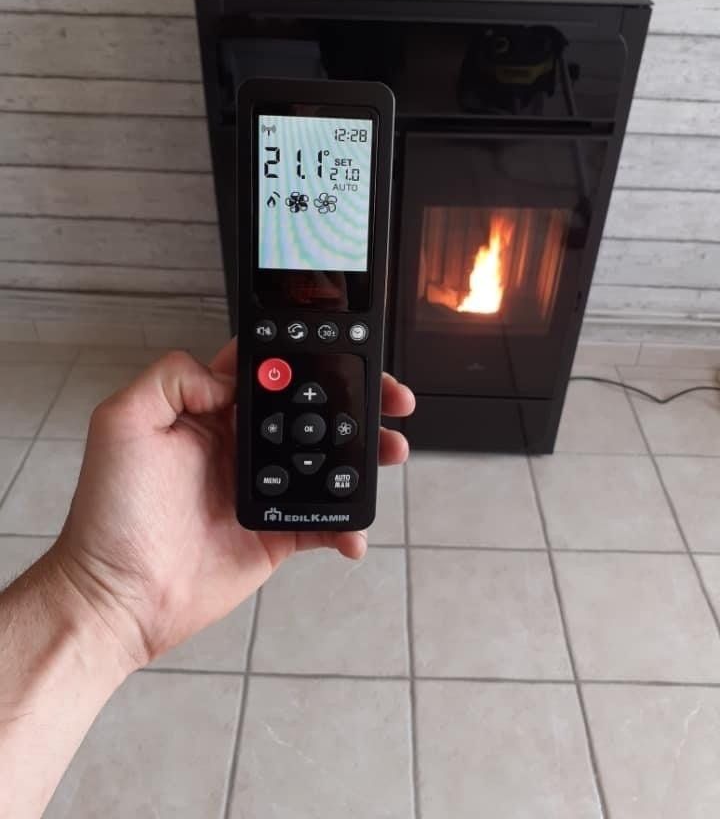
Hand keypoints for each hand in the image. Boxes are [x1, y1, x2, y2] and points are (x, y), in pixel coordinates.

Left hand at [49, 339, 414, 672]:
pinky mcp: (275, 533)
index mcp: (210, 413)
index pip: (269, 371)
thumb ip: (172, 379)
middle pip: (312, 410)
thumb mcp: (122, 423)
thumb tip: (227, 377)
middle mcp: (240, 445)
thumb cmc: (110, 515)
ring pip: (328, 460)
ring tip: (392, 449)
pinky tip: (354, 529)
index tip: (343, 348)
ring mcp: (263, 490)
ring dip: (365, 453)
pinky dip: (348, 524)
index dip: (307, 355)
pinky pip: (324, 521)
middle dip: (356, 399)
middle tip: (390, 397)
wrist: (119, 597)